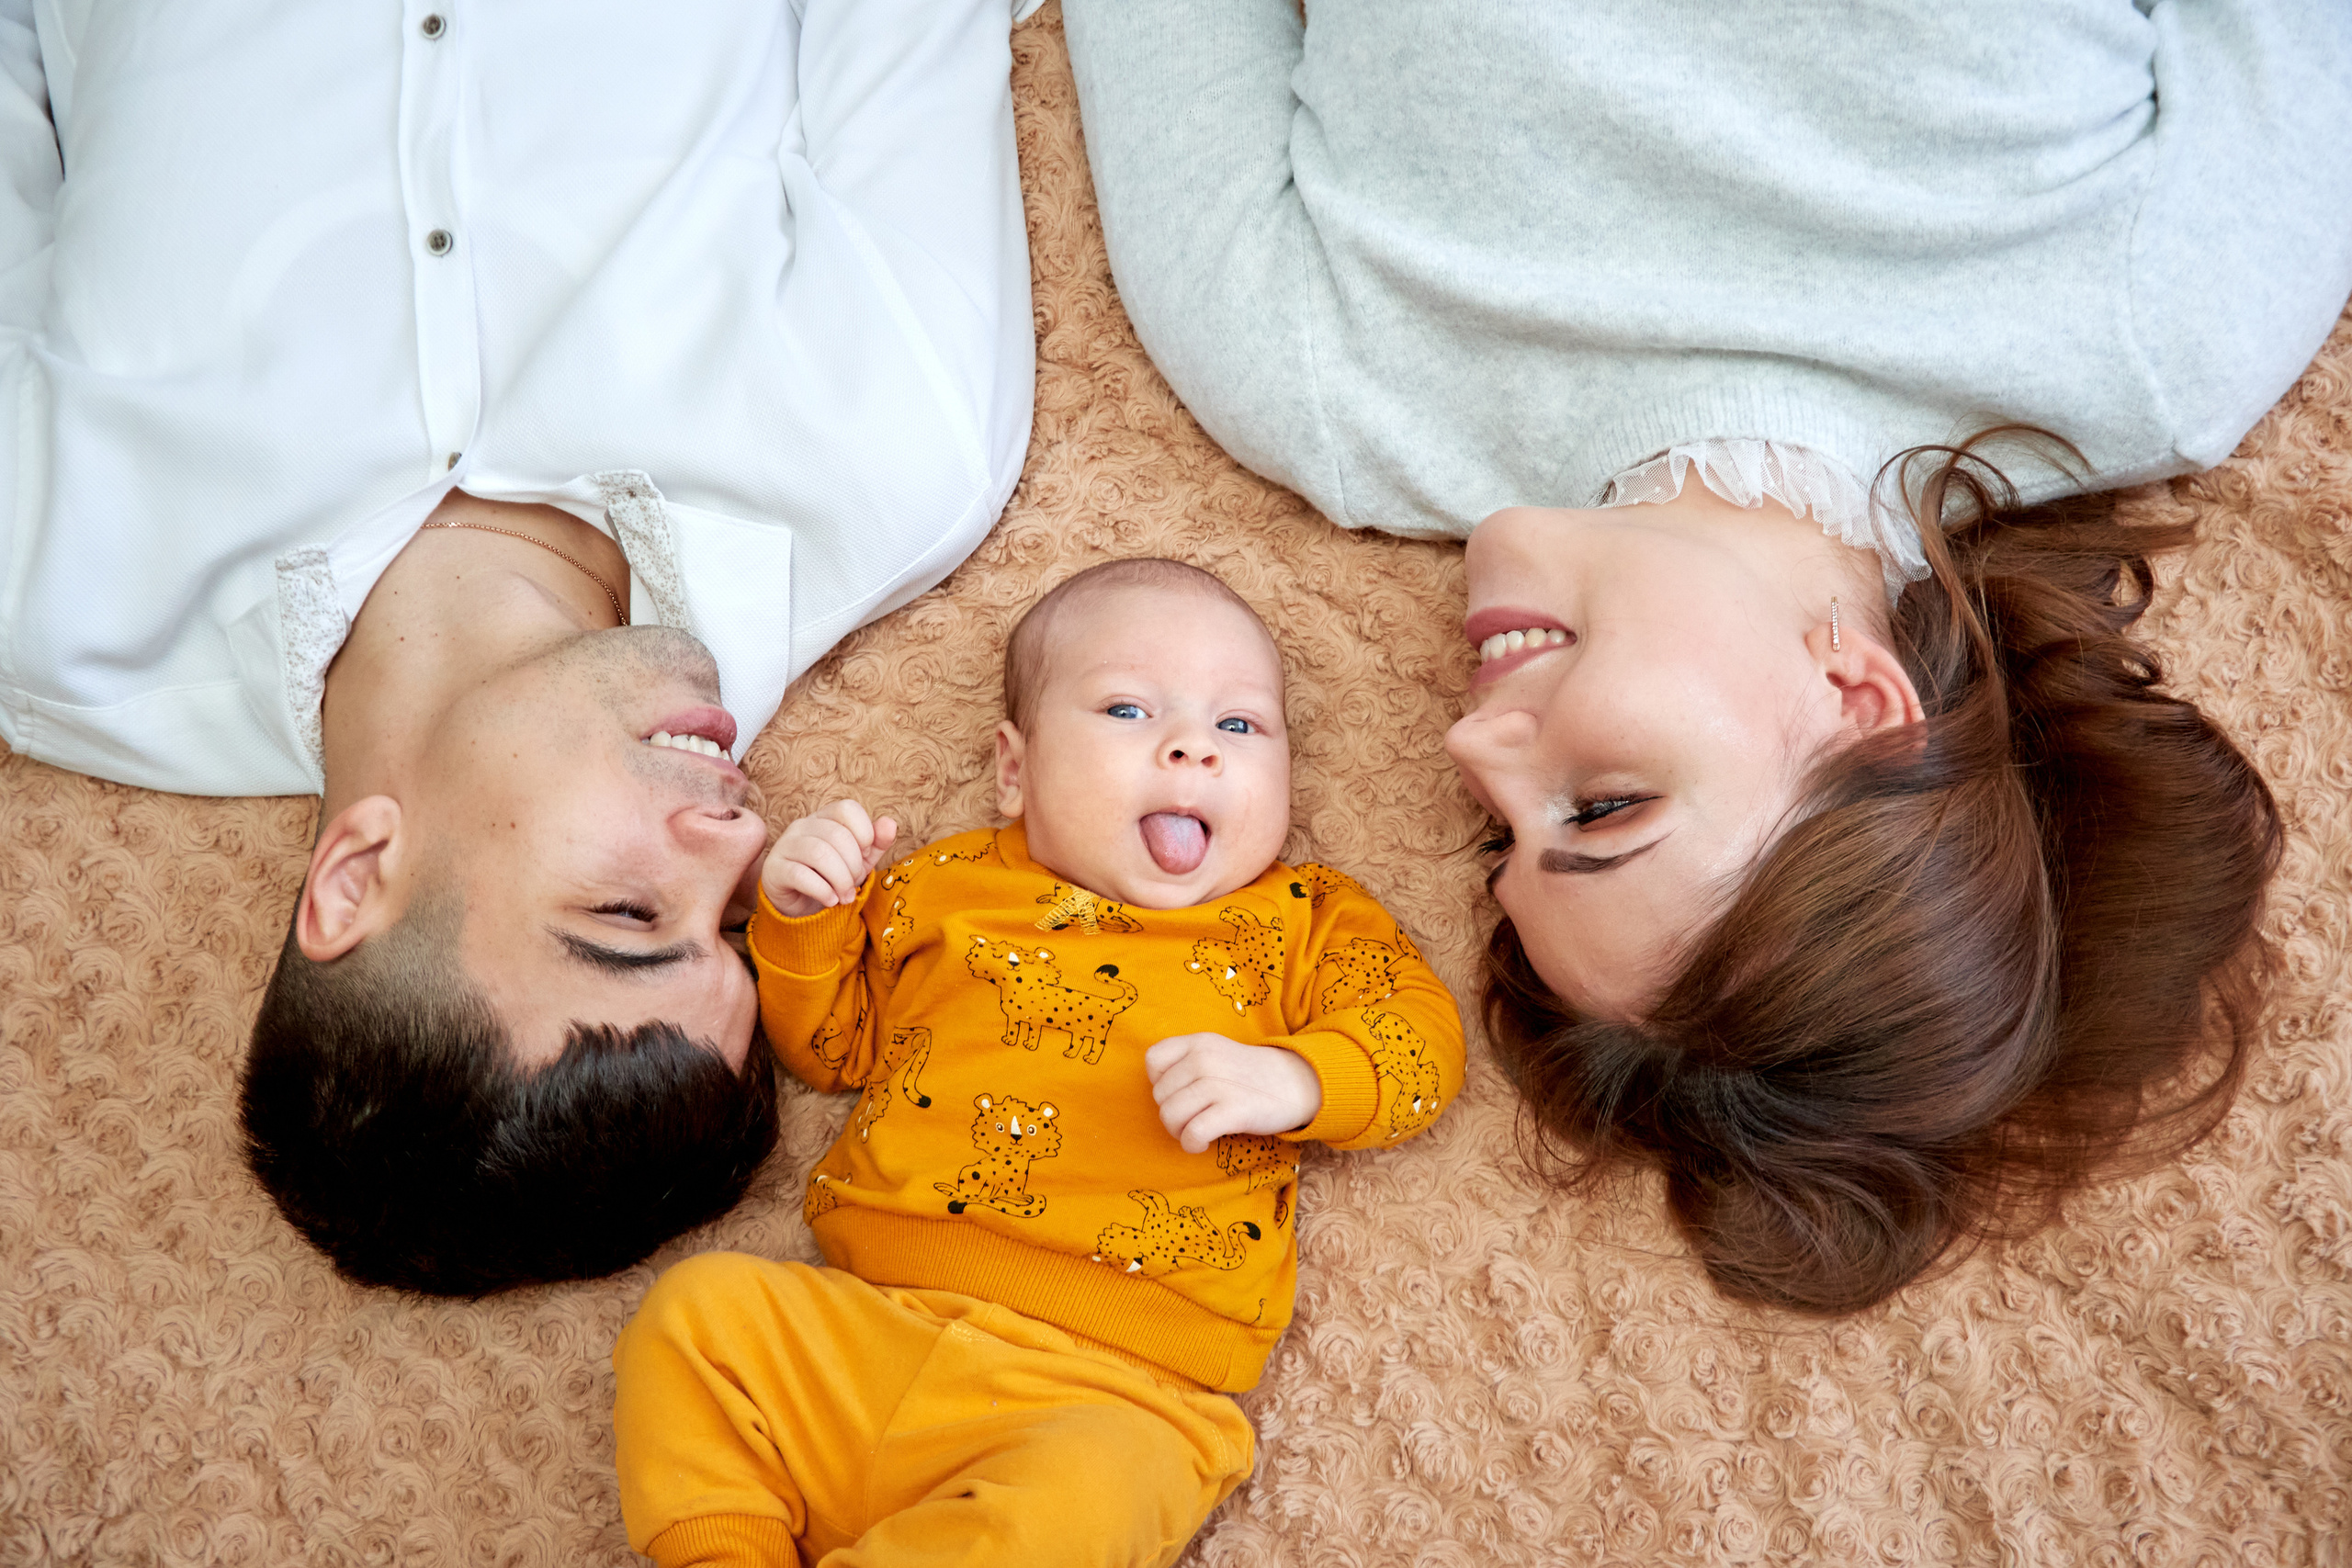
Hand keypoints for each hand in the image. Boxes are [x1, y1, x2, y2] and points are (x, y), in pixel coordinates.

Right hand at [760, 800, 897, 916]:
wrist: (801, 906)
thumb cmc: (832, 877)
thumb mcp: (861, 861)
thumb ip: (877, 842)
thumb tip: (890, 823)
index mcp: (824, 817)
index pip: (847, 808)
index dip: (864, 832)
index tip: (866, 854)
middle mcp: (802, 826)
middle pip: (837, 835)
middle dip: (853, 865)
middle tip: (853, 884)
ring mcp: (785, 846)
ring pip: (819, 853)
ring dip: (840, 879)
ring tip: (844, 896)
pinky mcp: (774, 869)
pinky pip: (800, 875)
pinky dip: (823, 890)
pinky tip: (830, 900)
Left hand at [1144, 1033, 1321, 1153]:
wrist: (1295, 1083)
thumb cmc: (1249, 1075)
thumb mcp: (1216, 1052)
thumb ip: (1186, 1062)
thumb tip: (1158, 1091)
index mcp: (1198, 1042)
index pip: (1153, 1060)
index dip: (1159, 1082)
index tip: (1181, 1092)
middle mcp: (1204, 1058)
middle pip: (1159, 1096)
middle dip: (1171, 1114)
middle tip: (1194, 1118)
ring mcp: (1218, 1083)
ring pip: (1170, 1116)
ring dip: (1179, 1132)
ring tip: (1197, 1132)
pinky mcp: (1233, 1110)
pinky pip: (1193, 1133)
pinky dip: (1192, 1144)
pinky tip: (1203, 1143)